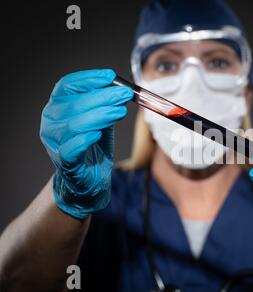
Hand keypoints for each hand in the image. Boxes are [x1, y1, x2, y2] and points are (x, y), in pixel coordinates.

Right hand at [40, 69, 133, 218]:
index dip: (88, 78)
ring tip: (120, 112)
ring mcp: (54, 142)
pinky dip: (83, 140)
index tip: (110, 76)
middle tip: (125, 95)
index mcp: (57, 106)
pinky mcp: (64, 162)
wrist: (88, 179)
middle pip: (74, 103)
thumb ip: (107, 105)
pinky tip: (97, 134)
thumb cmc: (93, 146)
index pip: (67, 85)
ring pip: (75, 124)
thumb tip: (123, 90)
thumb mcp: (101, 120)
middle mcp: (51, 121)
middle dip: (103, 97)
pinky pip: (70, 149)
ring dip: (100, 115)